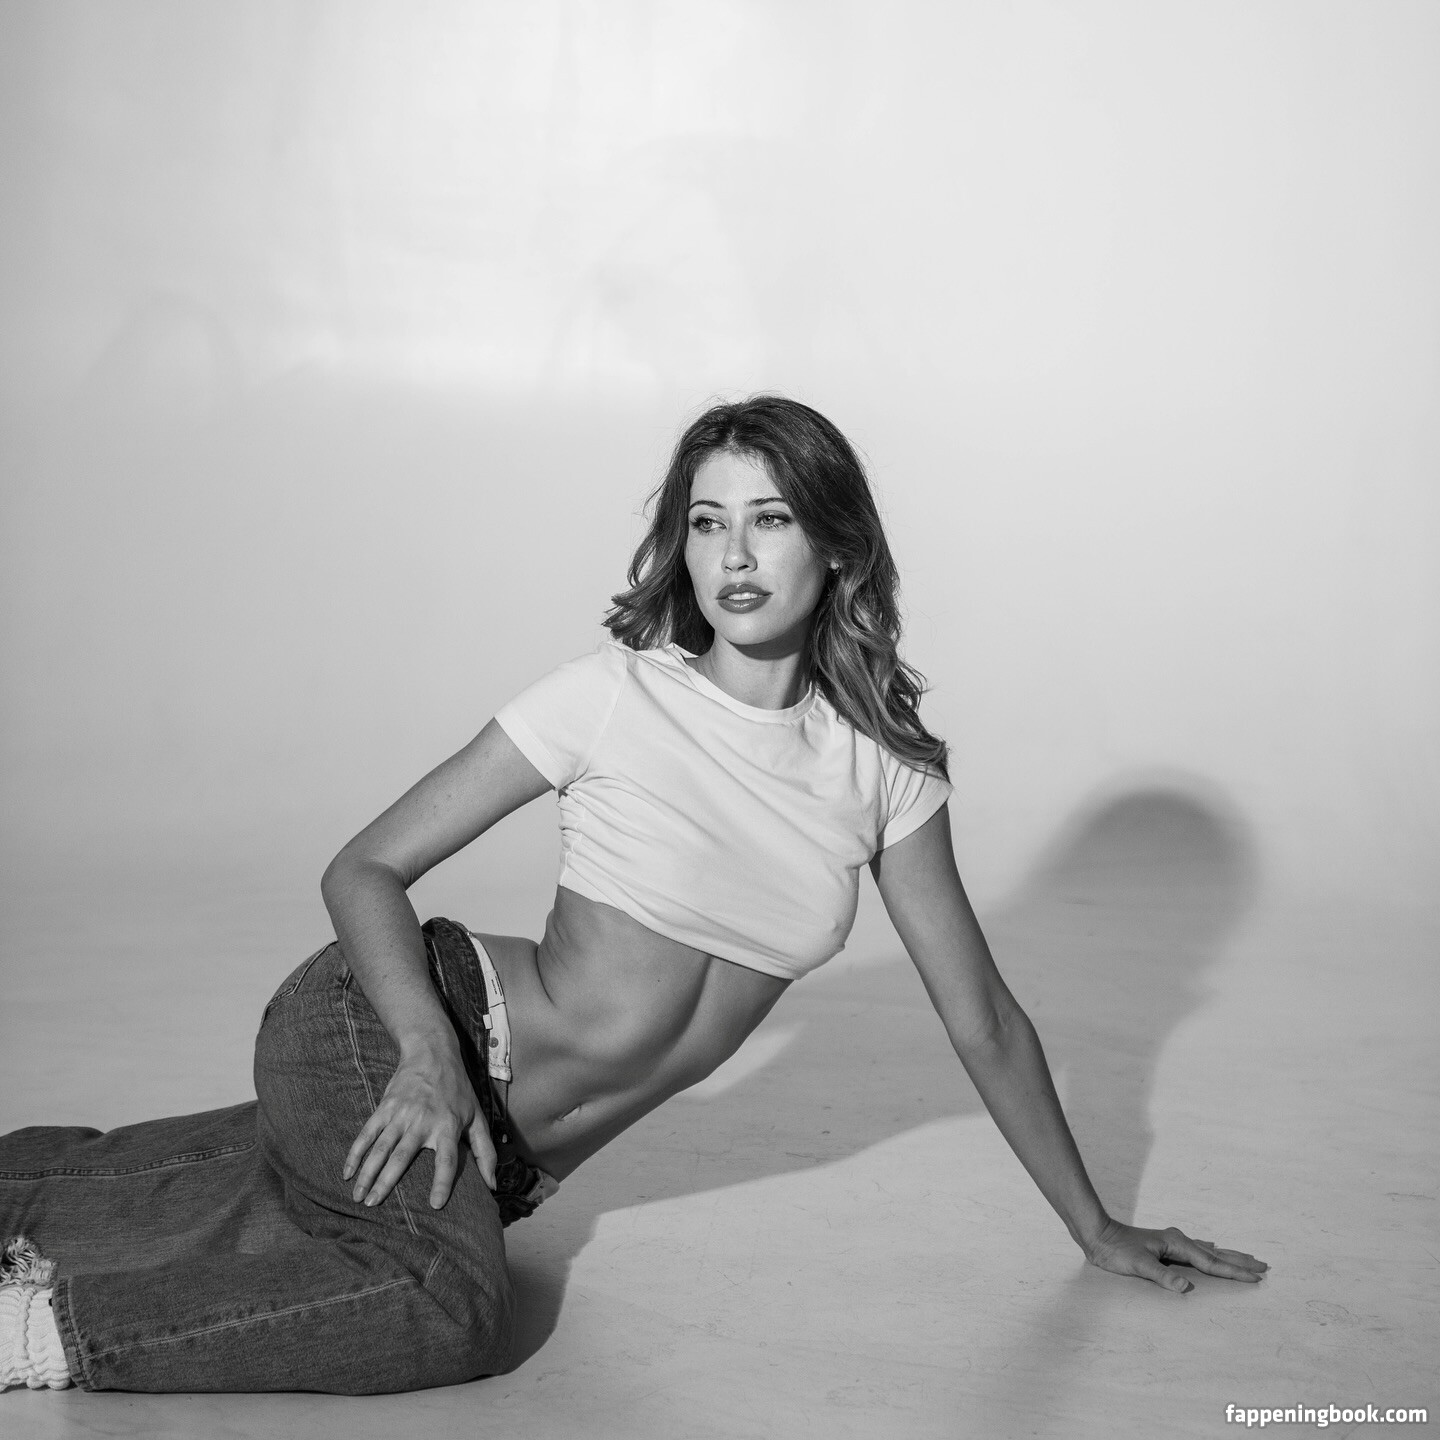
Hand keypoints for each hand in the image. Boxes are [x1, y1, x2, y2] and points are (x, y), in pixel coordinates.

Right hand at [341, 1042, 497, 1209]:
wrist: (432, 1053)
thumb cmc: (458, 1089)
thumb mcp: (477, 1117)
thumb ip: (485, 1152)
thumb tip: (492, 1185)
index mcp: (448, 1126)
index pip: (447, 1160)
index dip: (442, 1182)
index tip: (435, 1205)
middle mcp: (423, 1122)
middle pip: (403, 1157)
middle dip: (386, 1182)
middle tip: (374, 1205)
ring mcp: (401, 1114)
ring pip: (381, 1148)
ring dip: (367, 1173)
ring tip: (359, 1197)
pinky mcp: (385, 1107)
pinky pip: (367, 1133)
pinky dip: (355, 1153)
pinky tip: (347, 1173)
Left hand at [1083, 1218, 1267, 1292]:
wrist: (1098, 1235)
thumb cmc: (1116, 1250)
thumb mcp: (1138, 1266)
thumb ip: (1162, 1277)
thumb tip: (1186, 1288)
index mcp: (1177, 1244)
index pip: (1212, 1263)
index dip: (1234, 1272)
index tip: (1257, 1278)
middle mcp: (1178, 1241)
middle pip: (1217, 1254)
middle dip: (1240, 1261)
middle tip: (1265, 1267)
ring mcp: (1173, 1242)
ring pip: (1209, 1251)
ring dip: (1229, 1257)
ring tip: (1248, 1259)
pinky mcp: (1166, 1247)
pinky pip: (1198, 1251)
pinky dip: (1212, 1253)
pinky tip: (1213, 1249)